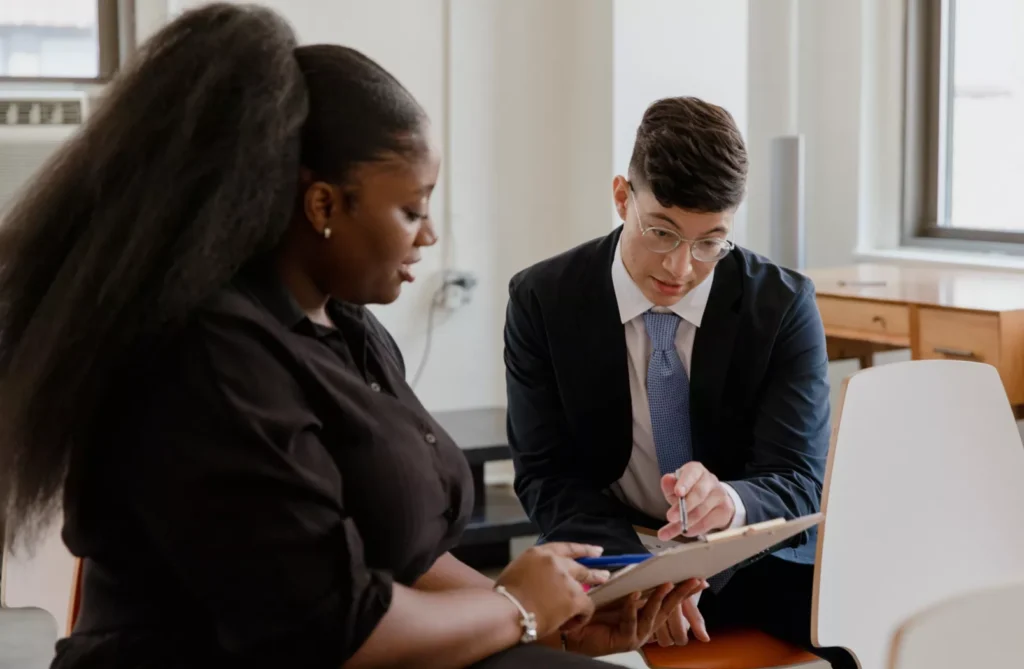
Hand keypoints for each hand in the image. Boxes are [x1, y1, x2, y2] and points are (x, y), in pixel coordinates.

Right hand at [494, 543, 609, 638]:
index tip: (595, 551)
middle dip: (594, 571)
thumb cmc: (503, 597)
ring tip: (578, 612)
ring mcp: (566, 578)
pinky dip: (579, 618)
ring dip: (580, 602)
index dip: (582, 549)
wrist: (505, 610)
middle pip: (580, 565)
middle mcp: (554, 561)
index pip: (565, 547)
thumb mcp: (515, 572)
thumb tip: (539, 580)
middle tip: (604, 575)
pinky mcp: (573, 596)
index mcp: (537, 553)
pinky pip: (585, 607)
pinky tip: (568, 625)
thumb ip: (532, 571)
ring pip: (583, 590)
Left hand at [563, 579, 706, 655]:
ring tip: (667, 583)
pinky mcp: (625, 640)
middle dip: (681, 594)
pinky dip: (632, 606)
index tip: (698, 580)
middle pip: (667, 609)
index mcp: (646, 616)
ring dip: (659, 598)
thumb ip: (634, 588)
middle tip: (693, 581)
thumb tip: (648, 570)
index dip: (684, 592)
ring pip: (652, 615)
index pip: (669, 602)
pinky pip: (630, 620)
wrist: (574, 630)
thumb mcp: (618, 596)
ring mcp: (637, 635)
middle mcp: (645, 627)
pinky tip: (634, 594)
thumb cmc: (595, 613)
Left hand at [658, 462, 735, 540]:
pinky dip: (695, 529)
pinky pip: (708, 522)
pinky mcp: (724, 510)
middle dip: (684, 507)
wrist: (712, 500)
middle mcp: (709, 479)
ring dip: (687, 521)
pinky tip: (687, 531)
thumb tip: (666, 479)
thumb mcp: (676, 487)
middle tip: (670, 517)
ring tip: (674, 529)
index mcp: (696, 470)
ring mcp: (719, 494)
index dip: (685, 483)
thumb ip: (669, 486)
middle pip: (699, 493)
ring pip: (702, 510)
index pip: (692, 473)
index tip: (678, 493)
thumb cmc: (689, 492)